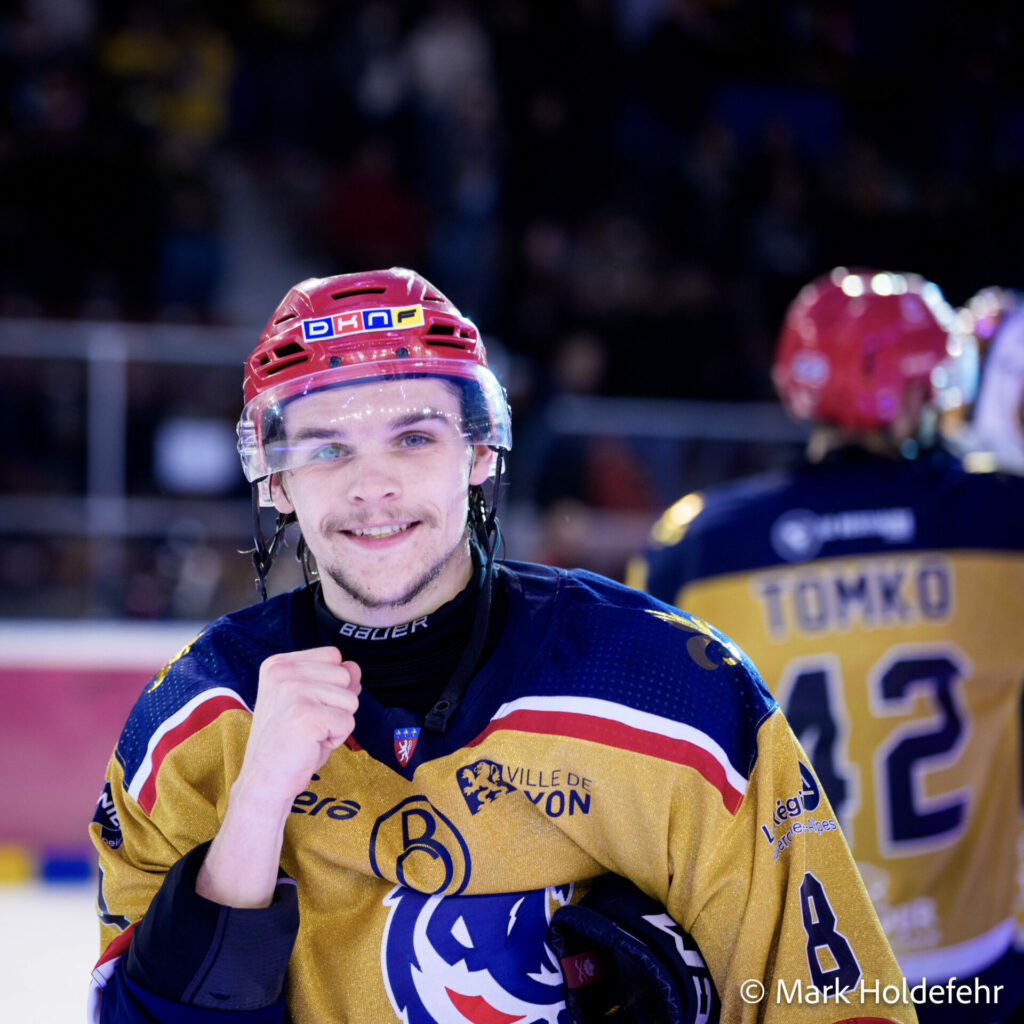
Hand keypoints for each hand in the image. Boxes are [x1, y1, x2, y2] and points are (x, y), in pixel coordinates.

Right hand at [236, 647, 361, 811]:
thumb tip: (354, 667)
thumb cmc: (290, 742)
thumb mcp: (313, 703)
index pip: (333, 656)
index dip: (331, 685)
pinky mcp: (306, 715)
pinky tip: (311, 744)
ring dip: (337, 722)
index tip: (306, 707)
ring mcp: (293, 691)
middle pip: (345, 675)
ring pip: (351, 698)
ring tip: (309, 734)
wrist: (265, 780)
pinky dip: (337, 739)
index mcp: (278, 664)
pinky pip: (348, 722)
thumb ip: (334, 681)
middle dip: (337, 705)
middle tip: (308, 724)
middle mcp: (282, 672)